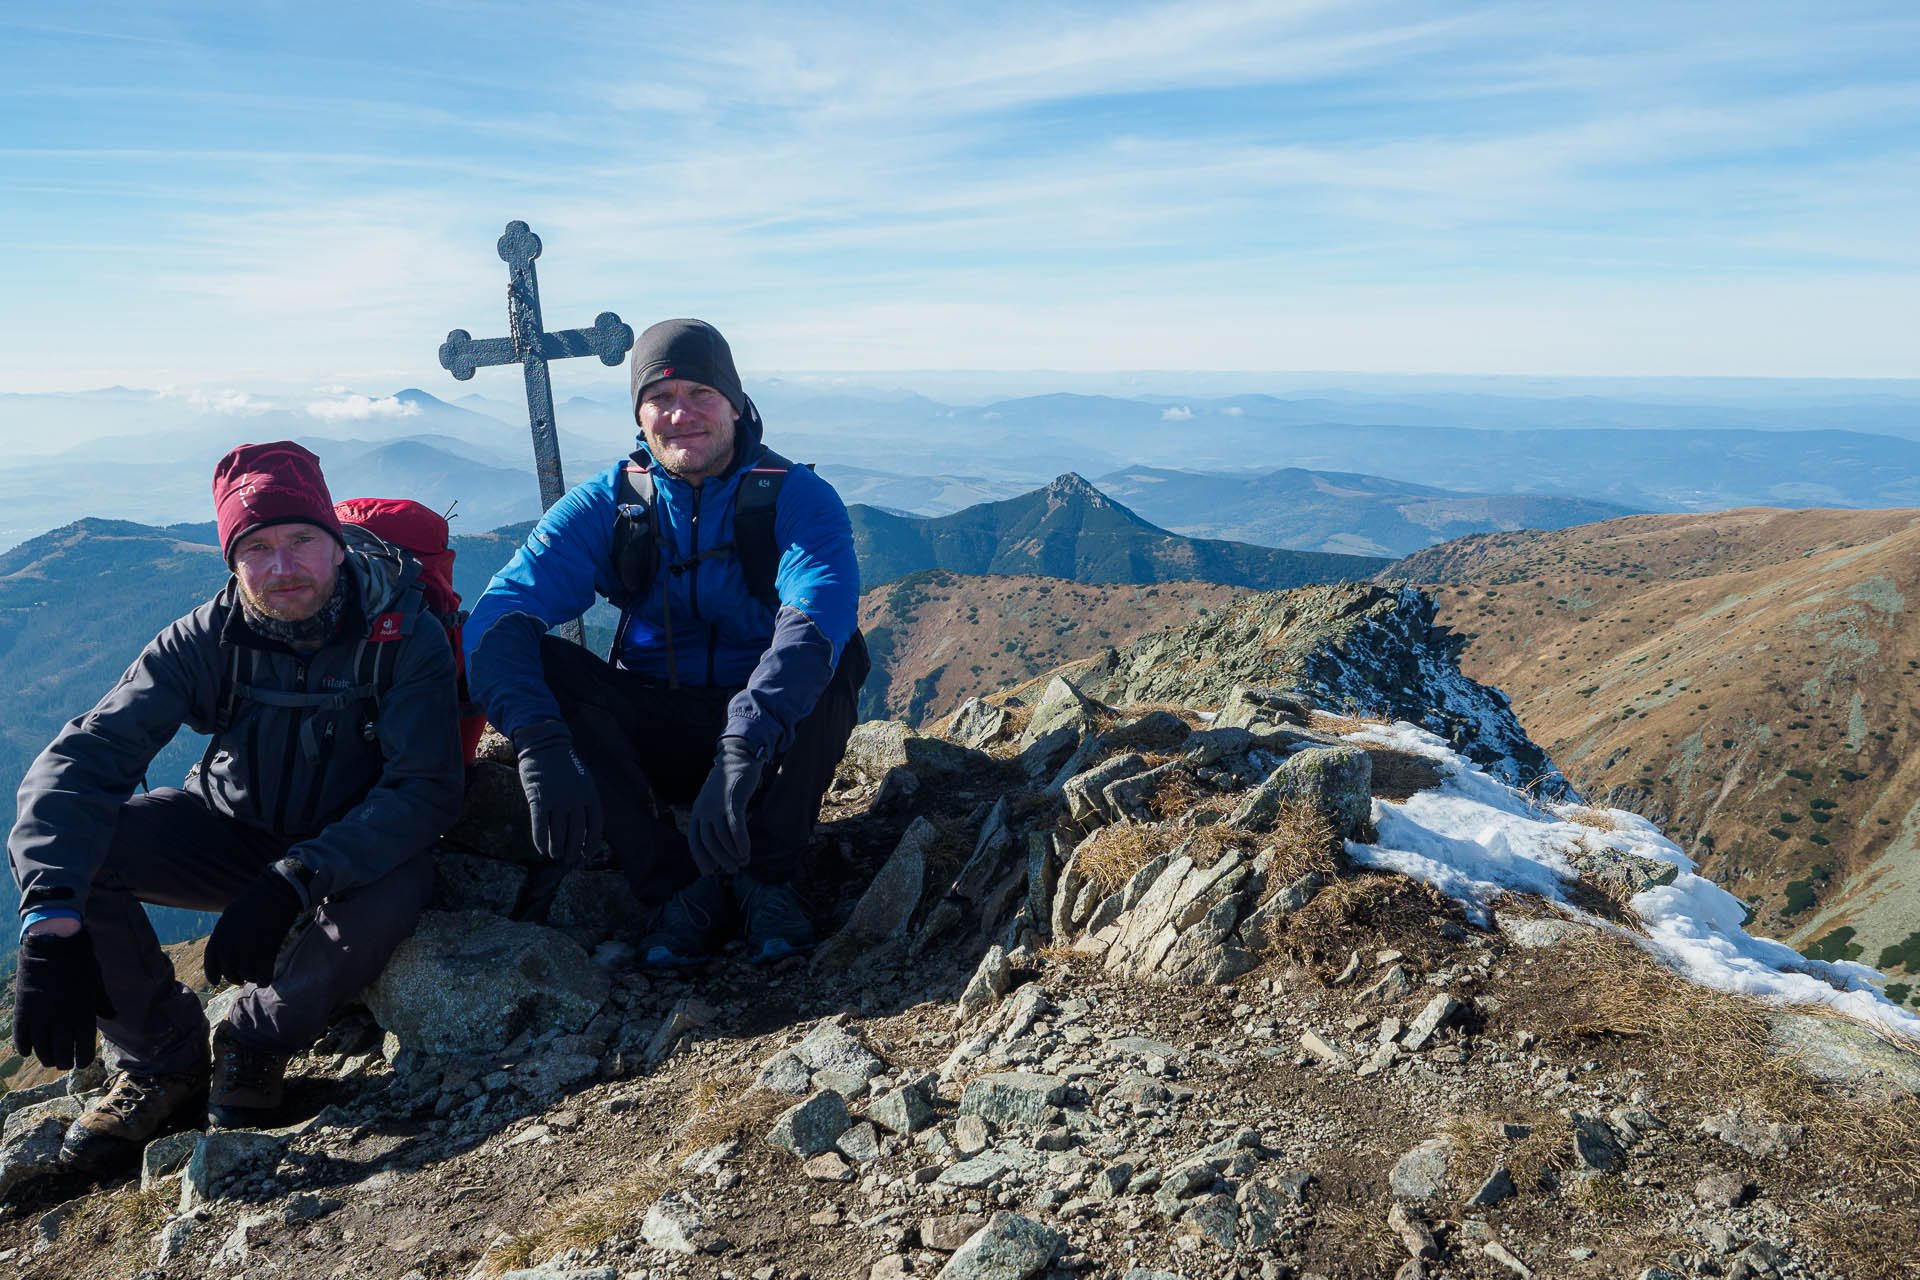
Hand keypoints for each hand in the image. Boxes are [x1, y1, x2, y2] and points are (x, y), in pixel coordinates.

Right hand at [11, 927, 114, 1069]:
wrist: (52, 945)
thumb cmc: (79, 963)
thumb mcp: (95, 983)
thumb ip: (102, 1003)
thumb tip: (112, 1016)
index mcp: (83, 1014)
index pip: (83, 1049)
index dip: (82, 1060)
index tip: (82, 1062)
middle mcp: (61, 1020)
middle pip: (61, 1053)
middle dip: (64, 1062)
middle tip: (64, 1063)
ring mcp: (40, 1017)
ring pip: (41, 1050)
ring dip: (45, 1058)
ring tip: (49, 1060)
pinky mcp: (22, 1012)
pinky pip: (21, 1039)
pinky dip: (25, 1048)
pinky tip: (29, 1050)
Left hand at [204, 871, 303, 986]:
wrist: (277, 892)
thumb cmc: (256, 900)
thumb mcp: (231, 914)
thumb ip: (225, 933)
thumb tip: (225, 948)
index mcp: (220, 933)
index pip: (211, 961)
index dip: (212, 974)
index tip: (216, 982)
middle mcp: (231, 944)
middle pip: (229, 971)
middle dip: (235, 978)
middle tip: (242, 978)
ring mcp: (248, 948)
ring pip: (246, 975)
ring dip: (250, 978)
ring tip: (255, 975)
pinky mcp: (267, 951)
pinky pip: (262, 975)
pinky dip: (264, 980)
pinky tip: (266, 979)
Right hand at [514, 721, 602, 861]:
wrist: (544, 745)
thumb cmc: (564, 765)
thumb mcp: (584, 780)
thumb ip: (587, 801)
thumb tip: (588, 827)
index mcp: (591, 794)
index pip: (596, 826)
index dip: (592, 844)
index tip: (586, 854)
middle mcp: (576, 798)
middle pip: (577, 833)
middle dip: (574, 850)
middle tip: (569, 859)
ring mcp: (557, 799)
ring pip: (558, 833)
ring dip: (557, 848)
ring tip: (555, 855)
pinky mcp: (538, 798)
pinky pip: (540, 826)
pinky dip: (540, 840)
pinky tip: (540, 849)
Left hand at [687, 736, 764, 874]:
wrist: (738, 757)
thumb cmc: (729, 785)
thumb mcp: (715, 802)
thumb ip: (714, 820)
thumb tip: (720, 845)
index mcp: (697, 811)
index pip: (694, 840)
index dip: (700, 858)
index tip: (709, 871)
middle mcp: (704, 809)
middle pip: (708, 841)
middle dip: (719, 859)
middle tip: (732, 870)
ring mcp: (717, 805)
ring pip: (721, 837)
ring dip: (732, 854)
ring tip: (742, 862)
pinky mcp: (733, 801)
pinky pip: (735, 826)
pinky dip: (740, 842)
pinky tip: (746, 852)